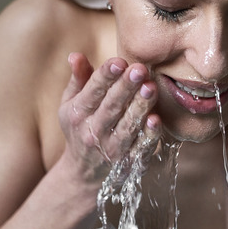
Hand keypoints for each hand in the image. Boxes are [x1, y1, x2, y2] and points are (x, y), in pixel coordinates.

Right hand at [58, 53, 161, 183]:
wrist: (83, 174)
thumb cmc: (80, 128)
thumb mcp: (71, 104)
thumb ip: (78, 79)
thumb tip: (75, 55)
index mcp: (78, 113)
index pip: (93, 91)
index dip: (105, 76)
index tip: (118, 61)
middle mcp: (93, 132)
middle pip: (111, 107)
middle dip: (125, 87)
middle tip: (139, 69)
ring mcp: (111, 149)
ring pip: (127, 126)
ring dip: (139, 107)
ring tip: (150, 88)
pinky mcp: (128, 162)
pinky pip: (140, 148)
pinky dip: (148, 136)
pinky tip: (156, 120)